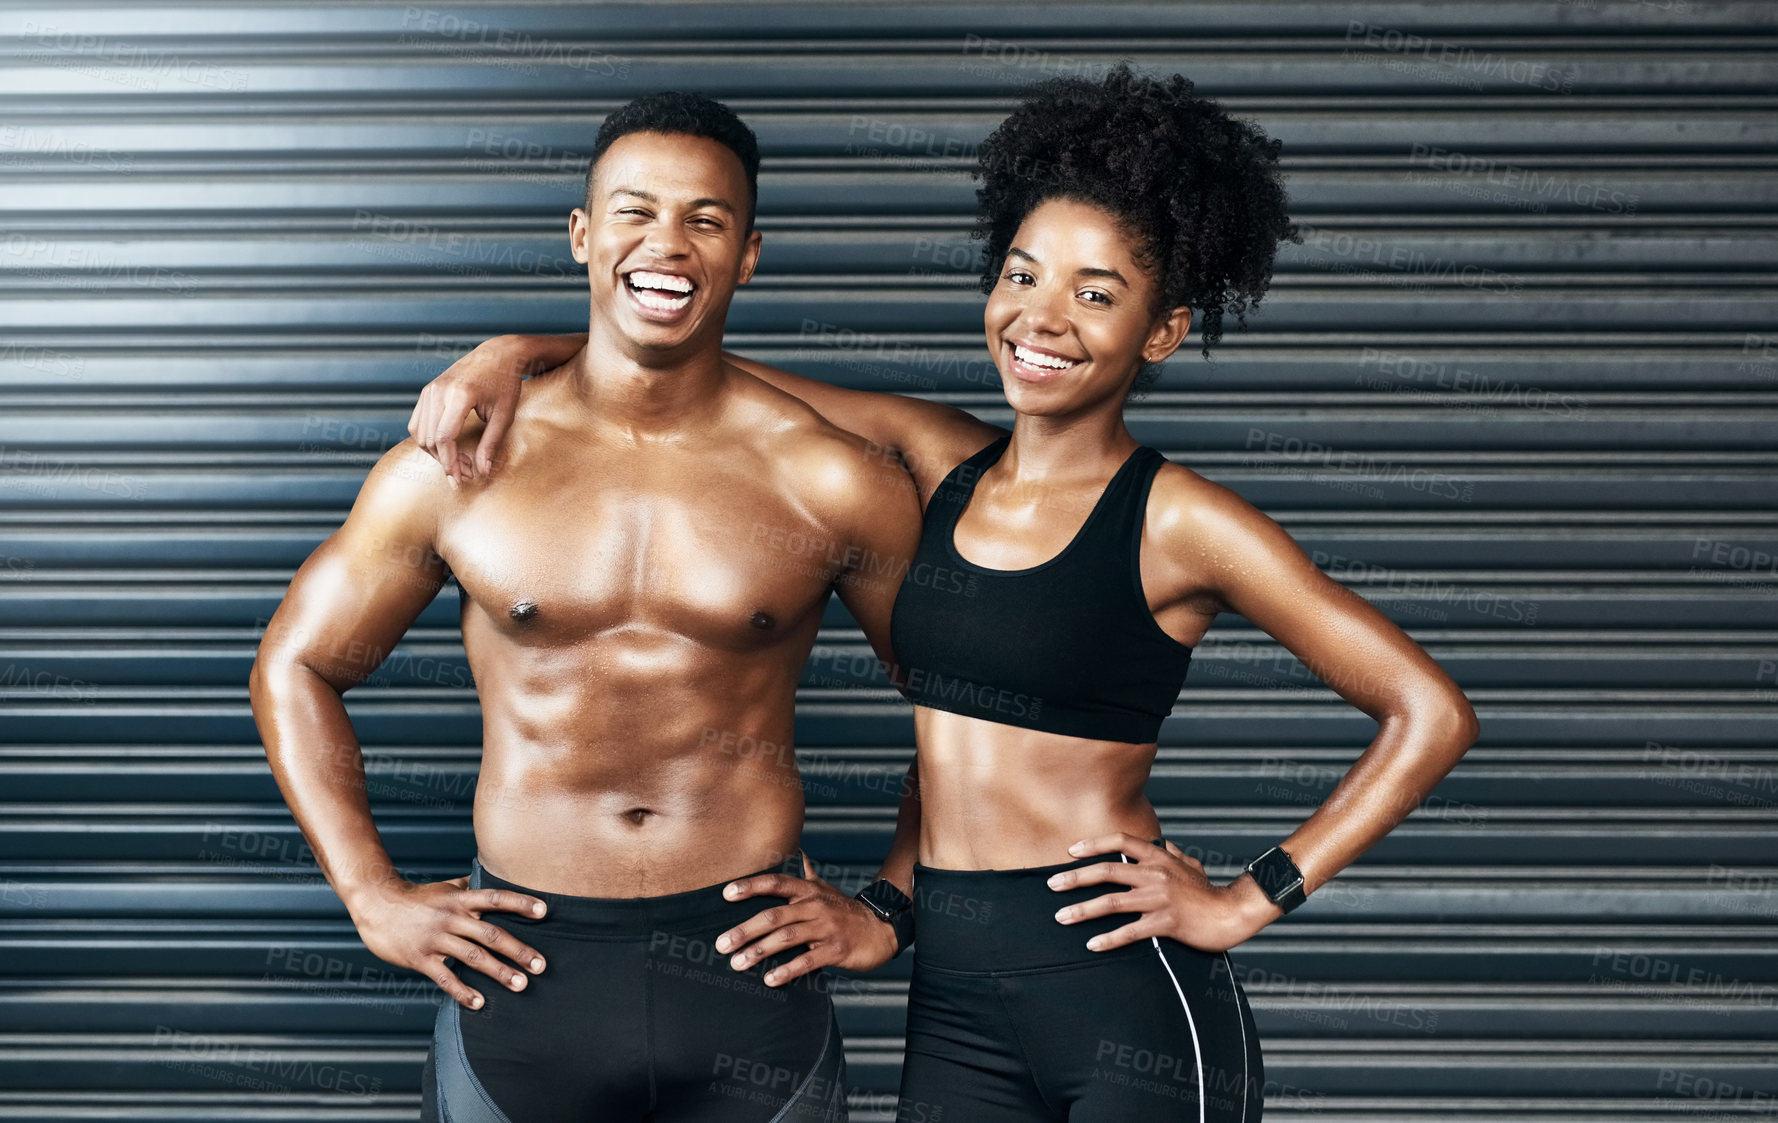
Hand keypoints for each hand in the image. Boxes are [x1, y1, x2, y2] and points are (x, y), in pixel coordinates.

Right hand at [347, 876, 548, 1009]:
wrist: (376, 906)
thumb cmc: (417, 898)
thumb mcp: (446, 888)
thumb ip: (470, 887)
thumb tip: (494, 877)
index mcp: (460, 899)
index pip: (495, 897)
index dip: (520, 903)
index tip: (544, 911)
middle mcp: (451, 917)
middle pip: (490, 933)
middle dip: (518, 950)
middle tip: (541, 965)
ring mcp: (435, 939)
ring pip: (473, 956)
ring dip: (499, 972)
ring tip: (521, 985)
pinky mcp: (420, 958)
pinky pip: (445, 977)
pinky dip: (463, 991)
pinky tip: (479, 1003)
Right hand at [407, 335, 531, 484]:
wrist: (498, 354)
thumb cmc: (506, 384)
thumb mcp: (504, 415)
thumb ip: (491, 444)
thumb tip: (482, 472)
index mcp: (460, 394)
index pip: (445, 437)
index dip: (450, 463)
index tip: (459, 480)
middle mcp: (439, 390)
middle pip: (431, 439)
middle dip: (446, 462)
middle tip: (466, 474)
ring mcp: (430, 389)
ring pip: (420, 434)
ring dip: (435, 454)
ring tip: (459, 462)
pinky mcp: (427, 391)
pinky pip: (417, 424)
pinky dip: (428, 440)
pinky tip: (448, 448)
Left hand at [714, 852, 900, 985]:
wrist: (881, 929)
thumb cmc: (846, 911)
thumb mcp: (825, 889)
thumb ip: (806, 874)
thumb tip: (796, 852)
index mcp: (808, 891)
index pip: (776, 883)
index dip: (750, 886)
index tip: (725, 893)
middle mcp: (815, 906)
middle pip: (774, 915)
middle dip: (744, 930)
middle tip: (721, 944)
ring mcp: (826, 928)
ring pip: (787, 938)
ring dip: (759, 951)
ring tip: (737, 964)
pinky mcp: (836, 950)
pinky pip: (807, 961)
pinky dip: (787, 970)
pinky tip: (770, 980)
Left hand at [1047, 833, 1277, 953]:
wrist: (1232, 913)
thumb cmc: (1209, 893)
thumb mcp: (1192, 866)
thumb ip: (1174, 854)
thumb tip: (1165, 844)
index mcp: (1159, 857)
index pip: (1120, 841)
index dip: (1093, 844)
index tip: (1071, 852)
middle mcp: (1155, 874)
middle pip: (1107, 871)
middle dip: (1075, 878)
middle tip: (1051, 884)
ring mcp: (1159, 898)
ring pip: (1112, 902)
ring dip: (1083, 910)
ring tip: (1062, 917)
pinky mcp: (1165, 923)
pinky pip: (1131, 931)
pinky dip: (1109, 938)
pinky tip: (1092, 944)